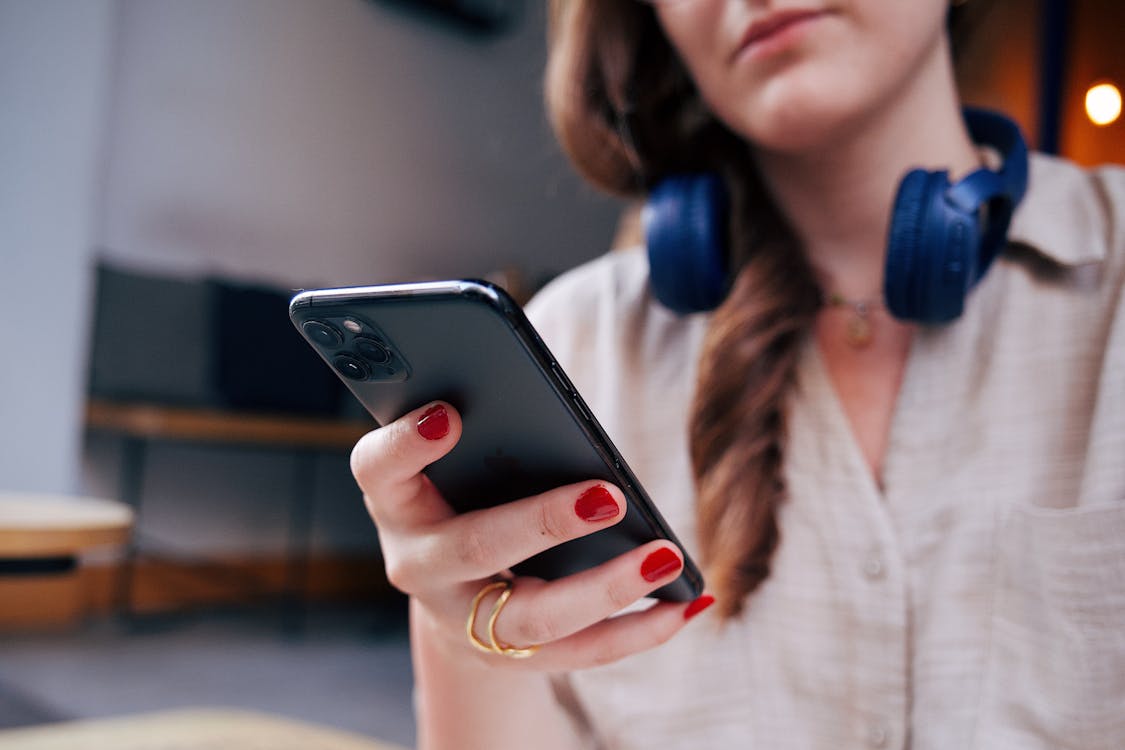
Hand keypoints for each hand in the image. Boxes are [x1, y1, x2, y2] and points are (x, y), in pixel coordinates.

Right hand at [351, 401, 713, 669]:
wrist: (452, 587)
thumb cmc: (463, 492)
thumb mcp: (456, 459)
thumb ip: (488, 428)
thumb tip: (556, 408)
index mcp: (397, 501)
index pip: (379, 470)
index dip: (406, 445)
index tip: (449, 414)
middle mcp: (420, 564)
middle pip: (472, 548)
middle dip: (541, 523)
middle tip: (606, 495)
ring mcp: (462, 620)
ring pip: (532, 617)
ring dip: (605, 588)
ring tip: (665, 557)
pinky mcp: (509, 657)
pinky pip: (578, 654)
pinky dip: (637, 633)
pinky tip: (683, 606)